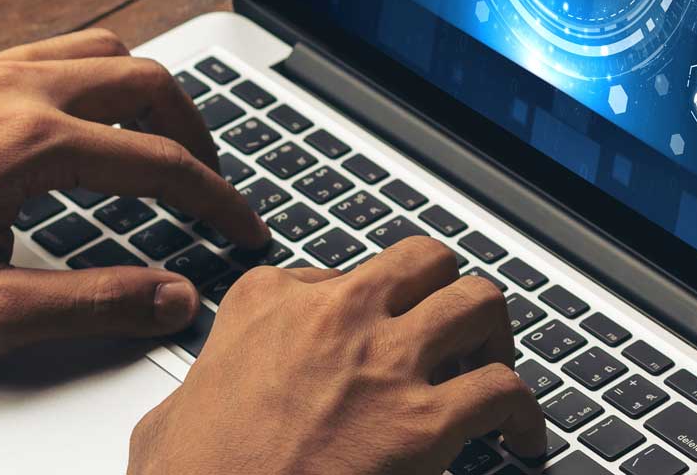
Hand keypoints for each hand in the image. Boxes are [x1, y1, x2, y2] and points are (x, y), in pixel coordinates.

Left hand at [0, 29, 266, 355]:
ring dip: (152, 94)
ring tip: (164, 145)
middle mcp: (18, 89)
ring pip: (108, 51)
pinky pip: (61, 49)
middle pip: (150, 83)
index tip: (245, 228)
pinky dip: (103, 77)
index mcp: (31, 144)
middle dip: (197, 134)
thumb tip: (173, 298)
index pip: (160, 163)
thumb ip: (90, 307)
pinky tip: (94, 121)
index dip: (217, 200)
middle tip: (210, 184)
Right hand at [127, 239, 547, 474]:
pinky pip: (503, 390)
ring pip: (478, 303)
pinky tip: (522, 435)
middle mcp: (336, 314)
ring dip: (494, 335)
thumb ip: (213, 378)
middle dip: (447, 291)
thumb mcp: (172, 409)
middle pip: (427, 261)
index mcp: (270, 299)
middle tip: (454, 329)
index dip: (370, 308)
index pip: (345, 270)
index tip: (375, 334)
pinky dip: (524, 411)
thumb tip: (210, 398)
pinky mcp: (423, 422)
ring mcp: (385, 362)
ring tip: (494, 365)